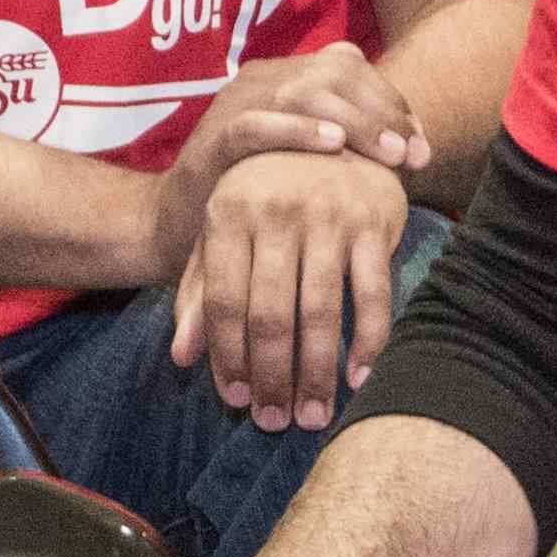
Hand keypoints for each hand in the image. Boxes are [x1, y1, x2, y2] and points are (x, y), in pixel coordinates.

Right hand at [141, 46, 429, 279]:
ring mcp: (236, 104)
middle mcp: (263, 80)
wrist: (177, 223)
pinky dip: (297, 130)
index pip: (351, 68)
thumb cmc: (258, 195)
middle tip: (411, 154)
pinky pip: (256, 124)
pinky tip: (333, 145)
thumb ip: (354, 147)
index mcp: (288, 77)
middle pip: (334, 71)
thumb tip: (418, 150)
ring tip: (387, 153)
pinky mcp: (213, 139)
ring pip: (303, 90)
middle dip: (381, 111)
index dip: (392, 102)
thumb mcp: (310, 162)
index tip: (420, 146)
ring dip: (354, 120)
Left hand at [172, 146, 413, 428]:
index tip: (234, 400)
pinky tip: (357, 377)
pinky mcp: (374, 223)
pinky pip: (372, 295)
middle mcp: (276, 212)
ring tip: (313, 414)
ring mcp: (328, 216)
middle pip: (269, 315)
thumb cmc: (270, 195)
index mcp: (229, 213)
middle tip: (276, 421)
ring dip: (316, 374)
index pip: (222, 301)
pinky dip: (367, 342)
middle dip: (271, 378)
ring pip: (319, 313)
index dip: (227, 357)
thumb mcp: (224, 230)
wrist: (342, 135)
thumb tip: (181, 358)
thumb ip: (199, 291)